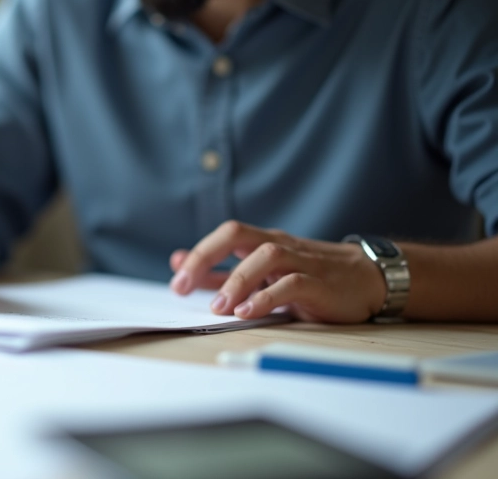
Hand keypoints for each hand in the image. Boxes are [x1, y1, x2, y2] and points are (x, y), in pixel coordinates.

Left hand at [169, 221, 386, 322]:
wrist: (370, 279)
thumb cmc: (312, 277)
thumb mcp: (264, 275)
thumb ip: (223, 273)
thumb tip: (180, 267)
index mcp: (263, 242)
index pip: (225, 236)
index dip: (198, 254)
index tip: (176, 279)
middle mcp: (280, 246)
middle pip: (237, 234)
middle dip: (206, 257)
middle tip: (183, 286)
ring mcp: (302, 261)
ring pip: (265, 256)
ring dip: (237, 281)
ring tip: (218, 307)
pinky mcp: (321, 283)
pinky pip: (291, 284)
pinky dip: (266, 297)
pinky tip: (247, 312)